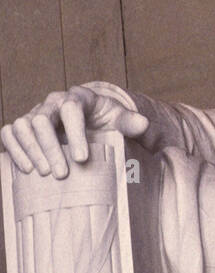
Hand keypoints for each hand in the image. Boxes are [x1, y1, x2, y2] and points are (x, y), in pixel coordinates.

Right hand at [0, 86, 148, 178]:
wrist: (88, 120)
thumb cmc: (104, 120)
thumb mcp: (119, 119)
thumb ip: (130, 122)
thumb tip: (143, 124)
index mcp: (78, 98)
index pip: (72, 108)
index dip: (75, 132)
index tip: (82, 158)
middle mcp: (53, 103)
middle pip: (42, 118)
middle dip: (50, 147)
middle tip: (61, 174)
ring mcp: (35, 114)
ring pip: (23, 125)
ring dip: (31, 150)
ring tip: (43, 173)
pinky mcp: (23, 127)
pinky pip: (9, 133)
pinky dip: (14, 149)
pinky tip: (26, 169)